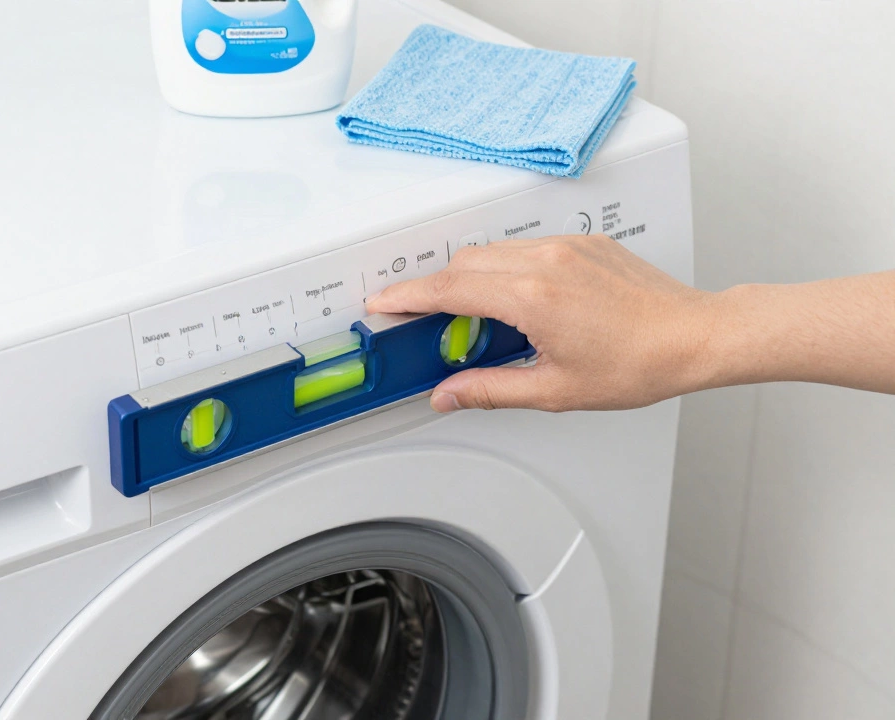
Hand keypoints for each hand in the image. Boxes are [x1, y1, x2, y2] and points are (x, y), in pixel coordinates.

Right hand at [365, 234, 714, 411]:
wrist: (694, 336)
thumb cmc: (639, 364)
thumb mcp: (554, 390)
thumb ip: (489, 390)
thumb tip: (447, 395)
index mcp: (532, 298)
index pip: (448, 288)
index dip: (407, 295)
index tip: (383, 302)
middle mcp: (545, 261)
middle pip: (463, 263)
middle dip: (436, 288)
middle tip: (427, 320)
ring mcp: (565, 246)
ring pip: (493, 251)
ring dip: (472, 277)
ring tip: (480, 318)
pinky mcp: (583, 242)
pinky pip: (526, 247)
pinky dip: (507, 269)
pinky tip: (520, 301)